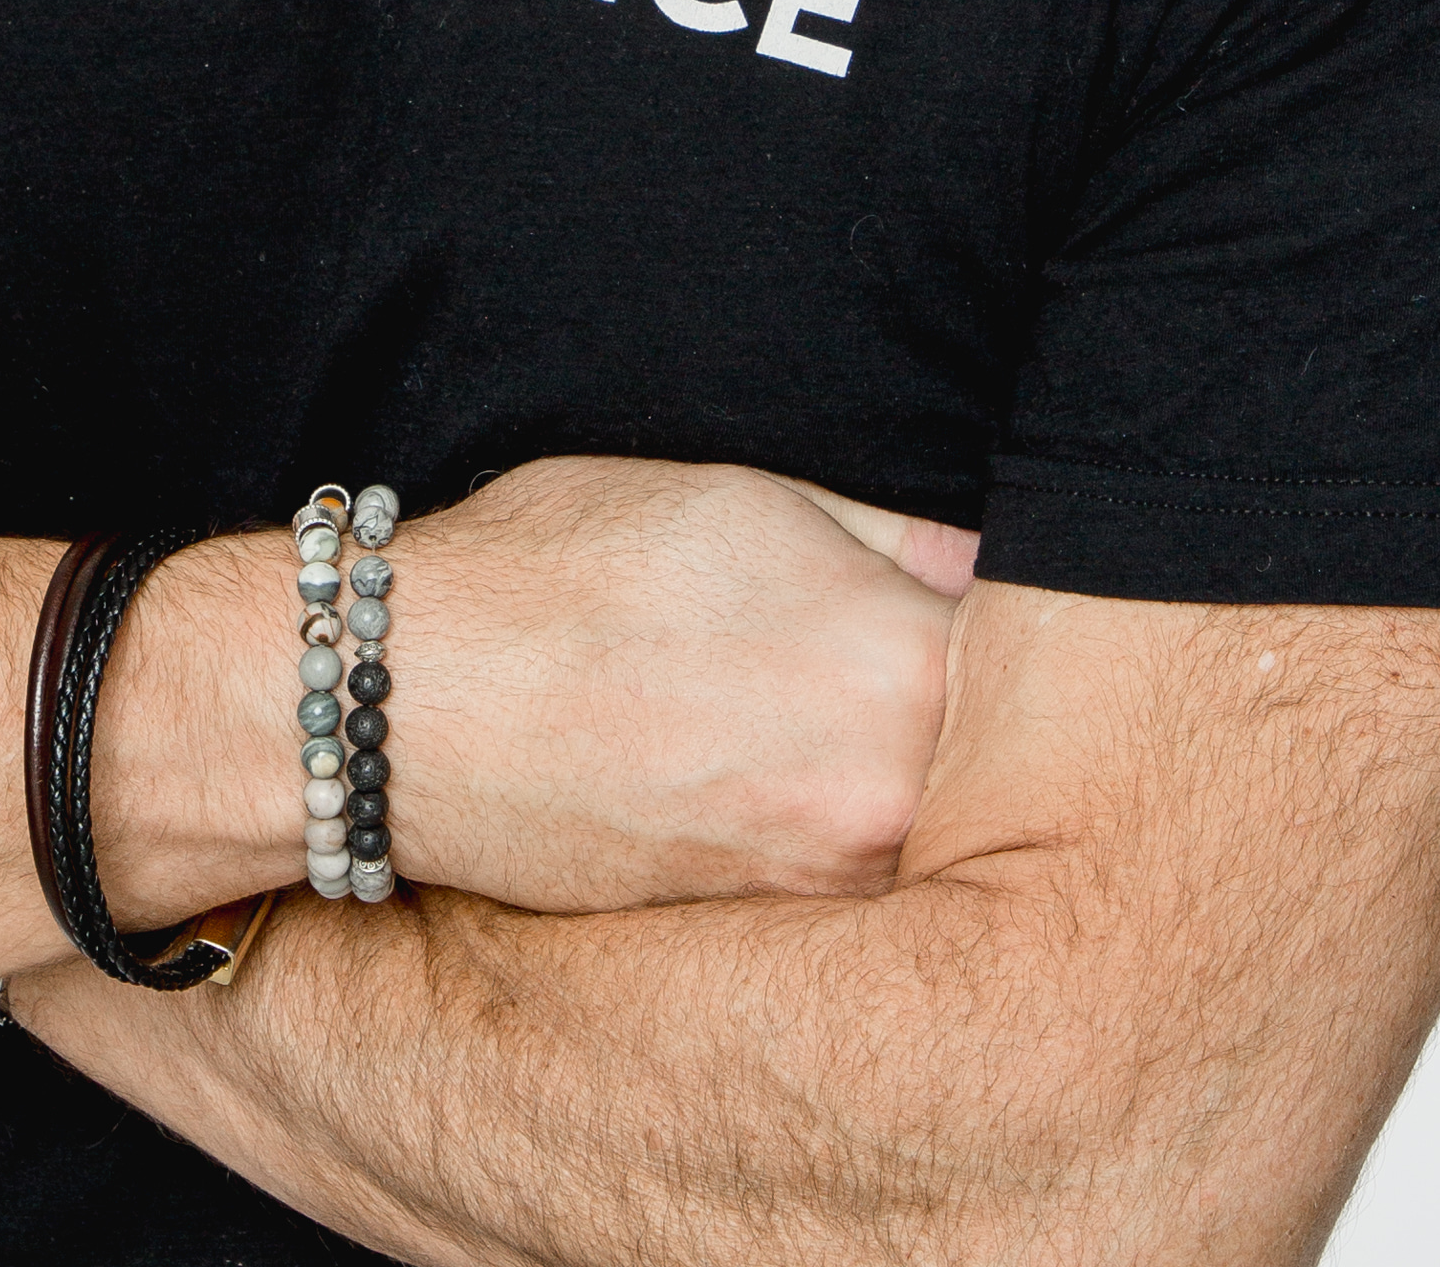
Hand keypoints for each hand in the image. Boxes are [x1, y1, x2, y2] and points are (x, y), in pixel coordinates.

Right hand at [361, 454, 973, 911]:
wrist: (405, 705)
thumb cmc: (564, 571)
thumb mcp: (748, 498)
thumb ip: (894, 540)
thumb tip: (983, 570)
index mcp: (901, 675)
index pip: (1034, 667)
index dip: (1017, 638)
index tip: (1005, 628)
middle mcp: (883, 810)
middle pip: (994, 776)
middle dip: (970, 728)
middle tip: (895, 677)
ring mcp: (814, 892)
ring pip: (918, 843)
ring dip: (894, 790)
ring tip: (809, 726)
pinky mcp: (748, 942)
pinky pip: (832, 892)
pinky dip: (817, 841)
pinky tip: (757, 782)